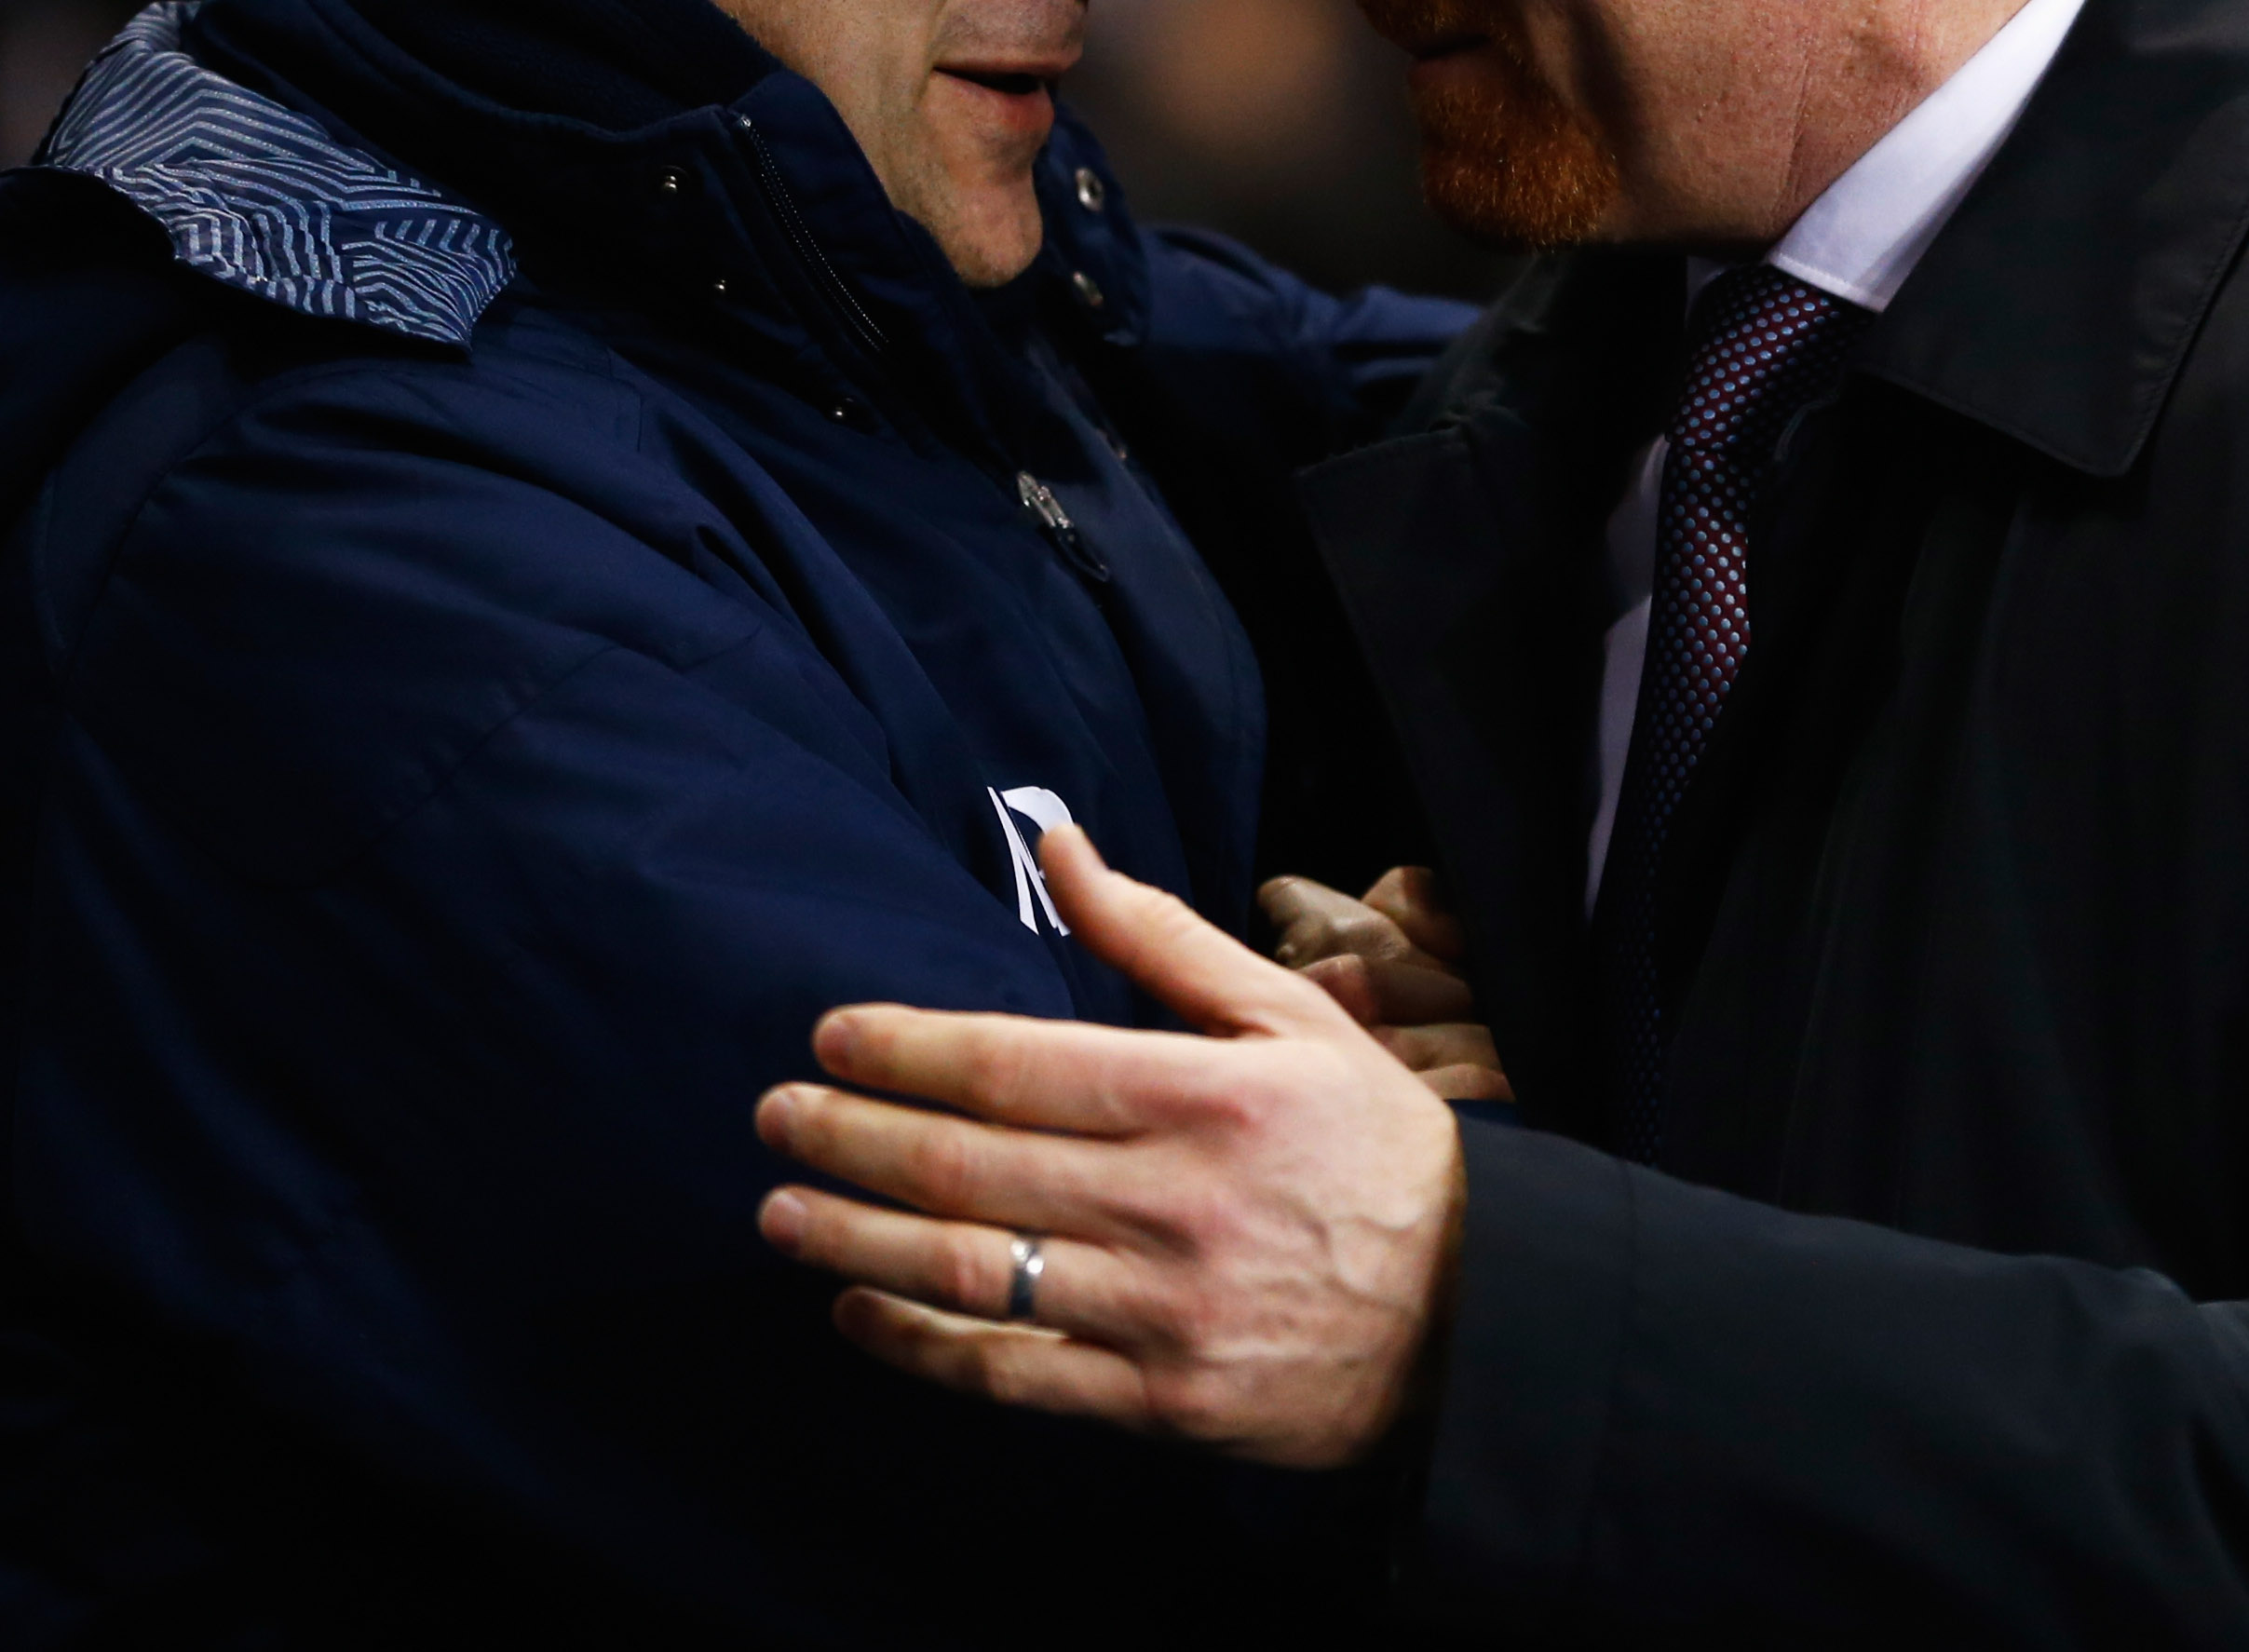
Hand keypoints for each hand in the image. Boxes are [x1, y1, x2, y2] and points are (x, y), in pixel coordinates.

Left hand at [754, 823, 1463, 1467]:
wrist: (1476, 1318)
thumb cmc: (1372, 1149)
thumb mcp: (1288, 1019)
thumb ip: (1162, 937)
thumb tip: (1060, 848)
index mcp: (1204, 1095)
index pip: (1016, 1065)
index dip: (906, 1049)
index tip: (828, 1037)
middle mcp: (1173, 1202)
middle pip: (972, 1166)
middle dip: (852, 1138)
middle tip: (772, 1117)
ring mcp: (1162, 1310)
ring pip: (975, 1272)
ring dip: (858, 1239)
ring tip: (781, 1212)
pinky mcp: (1159, 1400)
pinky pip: (1014, 1375)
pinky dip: (921, 1345)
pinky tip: (858, 1310)